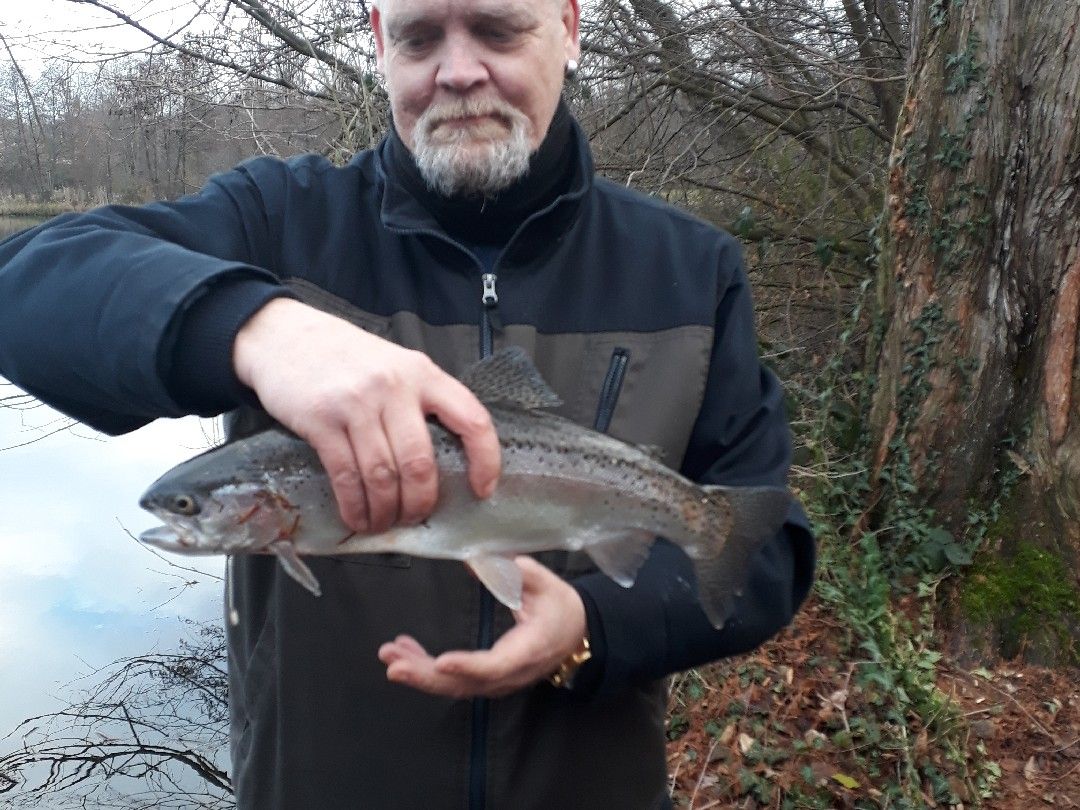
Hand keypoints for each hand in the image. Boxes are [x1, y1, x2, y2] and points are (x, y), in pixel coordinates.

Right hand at [232, 298, 500, 531]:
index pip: (472, 419)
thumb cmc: (346, 357)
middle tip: (415, 517)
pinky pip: (346, 475)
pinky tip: (357, 516)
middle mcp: (394, 387)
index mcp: (423, 374)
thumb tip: (446, 460)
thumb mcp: (397, 365)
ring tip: (383, 522)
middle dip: (420, 502)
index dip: (485, 460)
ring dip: (385, 510)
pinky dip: (355, 505)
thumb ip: (422, 402)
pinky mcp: (321, 420)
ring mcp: (357, 403)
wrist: (284, 335)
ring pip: (383, 475)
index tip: (482, 489)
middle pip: (420, 462)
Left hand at [378, 557, 588, 698]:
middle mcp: (508, 674)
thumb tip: (480, 559)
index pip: (494, 665)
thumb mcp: (548, 585)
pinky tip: (403, 652)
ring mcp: (495, 681)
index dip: (468, 666)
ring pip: (453, 685)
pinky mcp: (484, 678)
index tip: (442, 661)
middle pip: (464, 684)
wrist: (576, 634)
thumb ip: (520, 572)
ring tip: (389, 654)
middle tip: (393, 664)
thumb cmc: (561, 607)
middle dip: (426, 675)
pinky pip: (452, 680)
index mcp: (526, 651)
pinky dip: (426, 668)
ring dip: (419, 671)